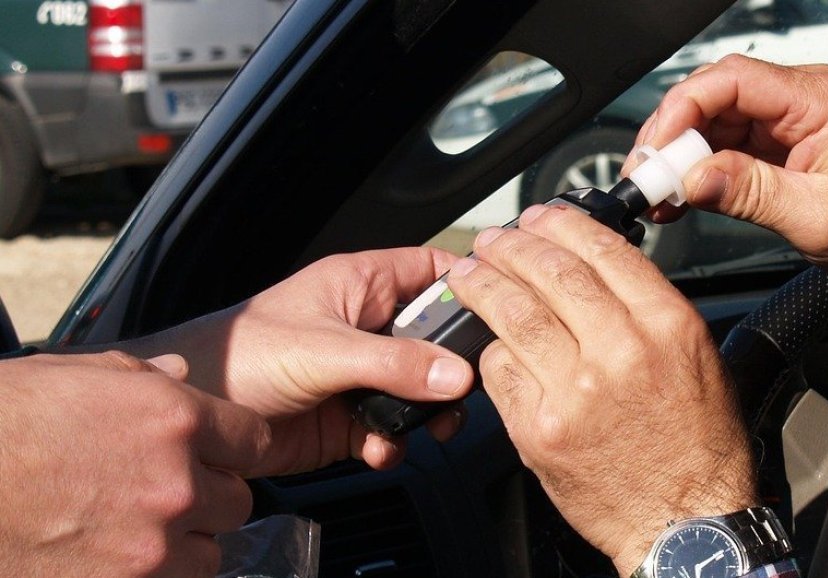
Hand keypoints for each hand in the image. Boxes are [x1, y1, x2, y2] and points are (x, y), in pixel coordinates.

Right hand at [0, 351, 268, 576]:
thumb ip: (139, 377)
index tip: (216, 453)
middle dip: (208, 497)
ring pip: (208, 554)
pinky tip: (109, 558)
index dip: (235, 448)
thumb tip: (179, 374)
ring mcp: (151, 545)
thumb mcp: (67, 375)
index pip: (254, 440)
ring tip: (133, 530)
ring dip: (183, 544)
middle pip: (237, 501)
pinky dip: (150, 575)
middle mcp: (176, 482)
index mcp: (173, 418)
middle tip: (164, 493)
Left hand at [121, 248, 473, 475]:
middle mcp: (367, 326)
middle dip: (454, 368)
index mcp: (362, 285)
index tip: (497, 310)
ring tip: (428, 428)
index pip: (430, 270)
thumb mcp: (325, 350)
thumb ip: (394, 363)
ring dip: (428, 413)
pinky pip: (392, 429)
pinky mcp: (348, 418)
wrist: (194, 419)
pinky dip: (394, 443)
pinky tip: (378, 448)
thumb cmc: (239, 355)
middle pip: (435, 338)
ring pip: (420, 389)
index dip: (466, 285)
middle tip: (464, 390)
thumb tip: (456, 375)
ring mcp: (359, 374)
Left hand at [446, 205, 757, 575]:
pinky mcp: (541, 429)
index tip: (541, 217)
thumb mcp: (699, 359)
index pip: (601, 250)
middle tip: (494, 240)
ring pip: (513, 314)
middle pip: (550, 272)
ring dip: (483, 285)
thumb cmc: (698, 447)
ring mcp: (576, 391)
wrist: (686, 522)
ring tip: (468, 274)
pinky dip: (490, 352)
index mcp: (667, 325)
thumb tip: (599, 268)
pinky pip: (500, 372)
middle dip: (511, 246)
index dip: (560, 225)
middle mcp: (621, 350)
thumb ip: (650, 310)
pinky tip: (486, 342)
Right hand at [628, 54, 827, 273]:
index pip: (734, 80)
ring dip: (683, 154)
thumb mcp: (815, 216)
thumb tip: (694, 179)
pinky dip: (702, 168)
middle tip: (647, 174)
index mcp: (819, 101)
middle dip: (674, 133)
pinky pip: (730, 144)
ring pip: (718, 120)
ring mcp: (792, 121)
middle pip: (718, 96)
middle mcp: (804, 100)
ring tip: (658, 191)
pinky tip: (682, 193)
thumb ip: (751, 194)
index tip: (658, 147)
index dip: (684, 108)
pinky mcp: (783, 144)